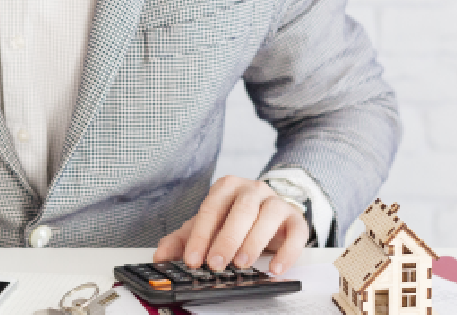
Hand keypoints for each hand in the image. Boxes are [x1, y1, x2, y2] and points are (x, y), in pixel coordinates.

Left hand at [153, 175, 307, 276]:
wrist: (270, 212)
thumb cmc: (235, 219)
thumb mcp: (207, 227)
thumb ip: (183, 240)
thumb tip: (160, 255)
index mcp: (226, 188)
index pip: (211, 209)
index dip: (200, 236)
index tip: (193, 260)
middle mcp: (252, 190)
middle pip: (241, 210)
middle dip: (226, 239)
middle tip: (216, 264)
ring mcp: (276, 202)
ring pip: (268, 216)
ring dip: (253, 242)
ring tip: (242, 264)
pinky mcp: (296, 219)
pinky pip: (296, 233)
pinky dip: (287, 252)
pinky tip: (274, 269)